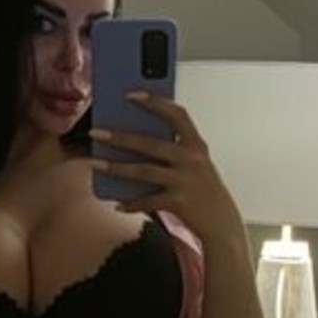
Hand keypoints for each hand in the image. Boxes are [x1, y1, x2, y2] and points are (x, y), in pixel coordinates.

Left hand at [91, 92, 243, 246]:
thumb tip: (133, 143)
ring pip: (143, 170)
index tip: (131, 94)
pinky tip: (118, 204)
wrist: (222, 222)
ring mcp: (185, 181)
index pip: (177, 114)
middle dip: (120, 137)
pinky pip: (148, 201)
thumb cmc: (204, 190)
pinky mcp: (179, 202)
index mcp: (196, 145)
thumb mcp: (195, 164)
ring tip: (95, 164)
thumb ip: (174, 151)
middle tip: (96, 132)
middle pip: (150, 143)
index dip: (155, 102)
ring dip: (116, 167)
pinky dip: (132, 203)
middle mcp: (191, 160)